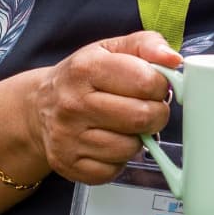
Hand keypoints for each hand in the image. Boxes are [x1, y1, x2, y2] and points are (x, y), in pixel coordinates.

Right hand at [28, 31, 179, 184]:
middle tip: (147, 107)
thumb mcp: (110, 48)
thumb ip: (146, 44)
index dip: (160, 84)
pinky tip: (109, 141)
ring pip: (131, 148)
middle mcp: (73, 103)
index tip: (154, 84)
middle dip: (155, 113)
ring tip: (124, 124)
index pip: (145, 81)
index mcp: (86, 68)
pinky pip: (114, 170)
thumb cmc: (82, 76)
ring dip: (137, 138)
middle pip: (142, 117)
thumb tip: (173, 60)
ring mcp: (69, 137)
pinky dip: (118, 159)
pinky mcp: (70, 165)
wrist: (40, 106)